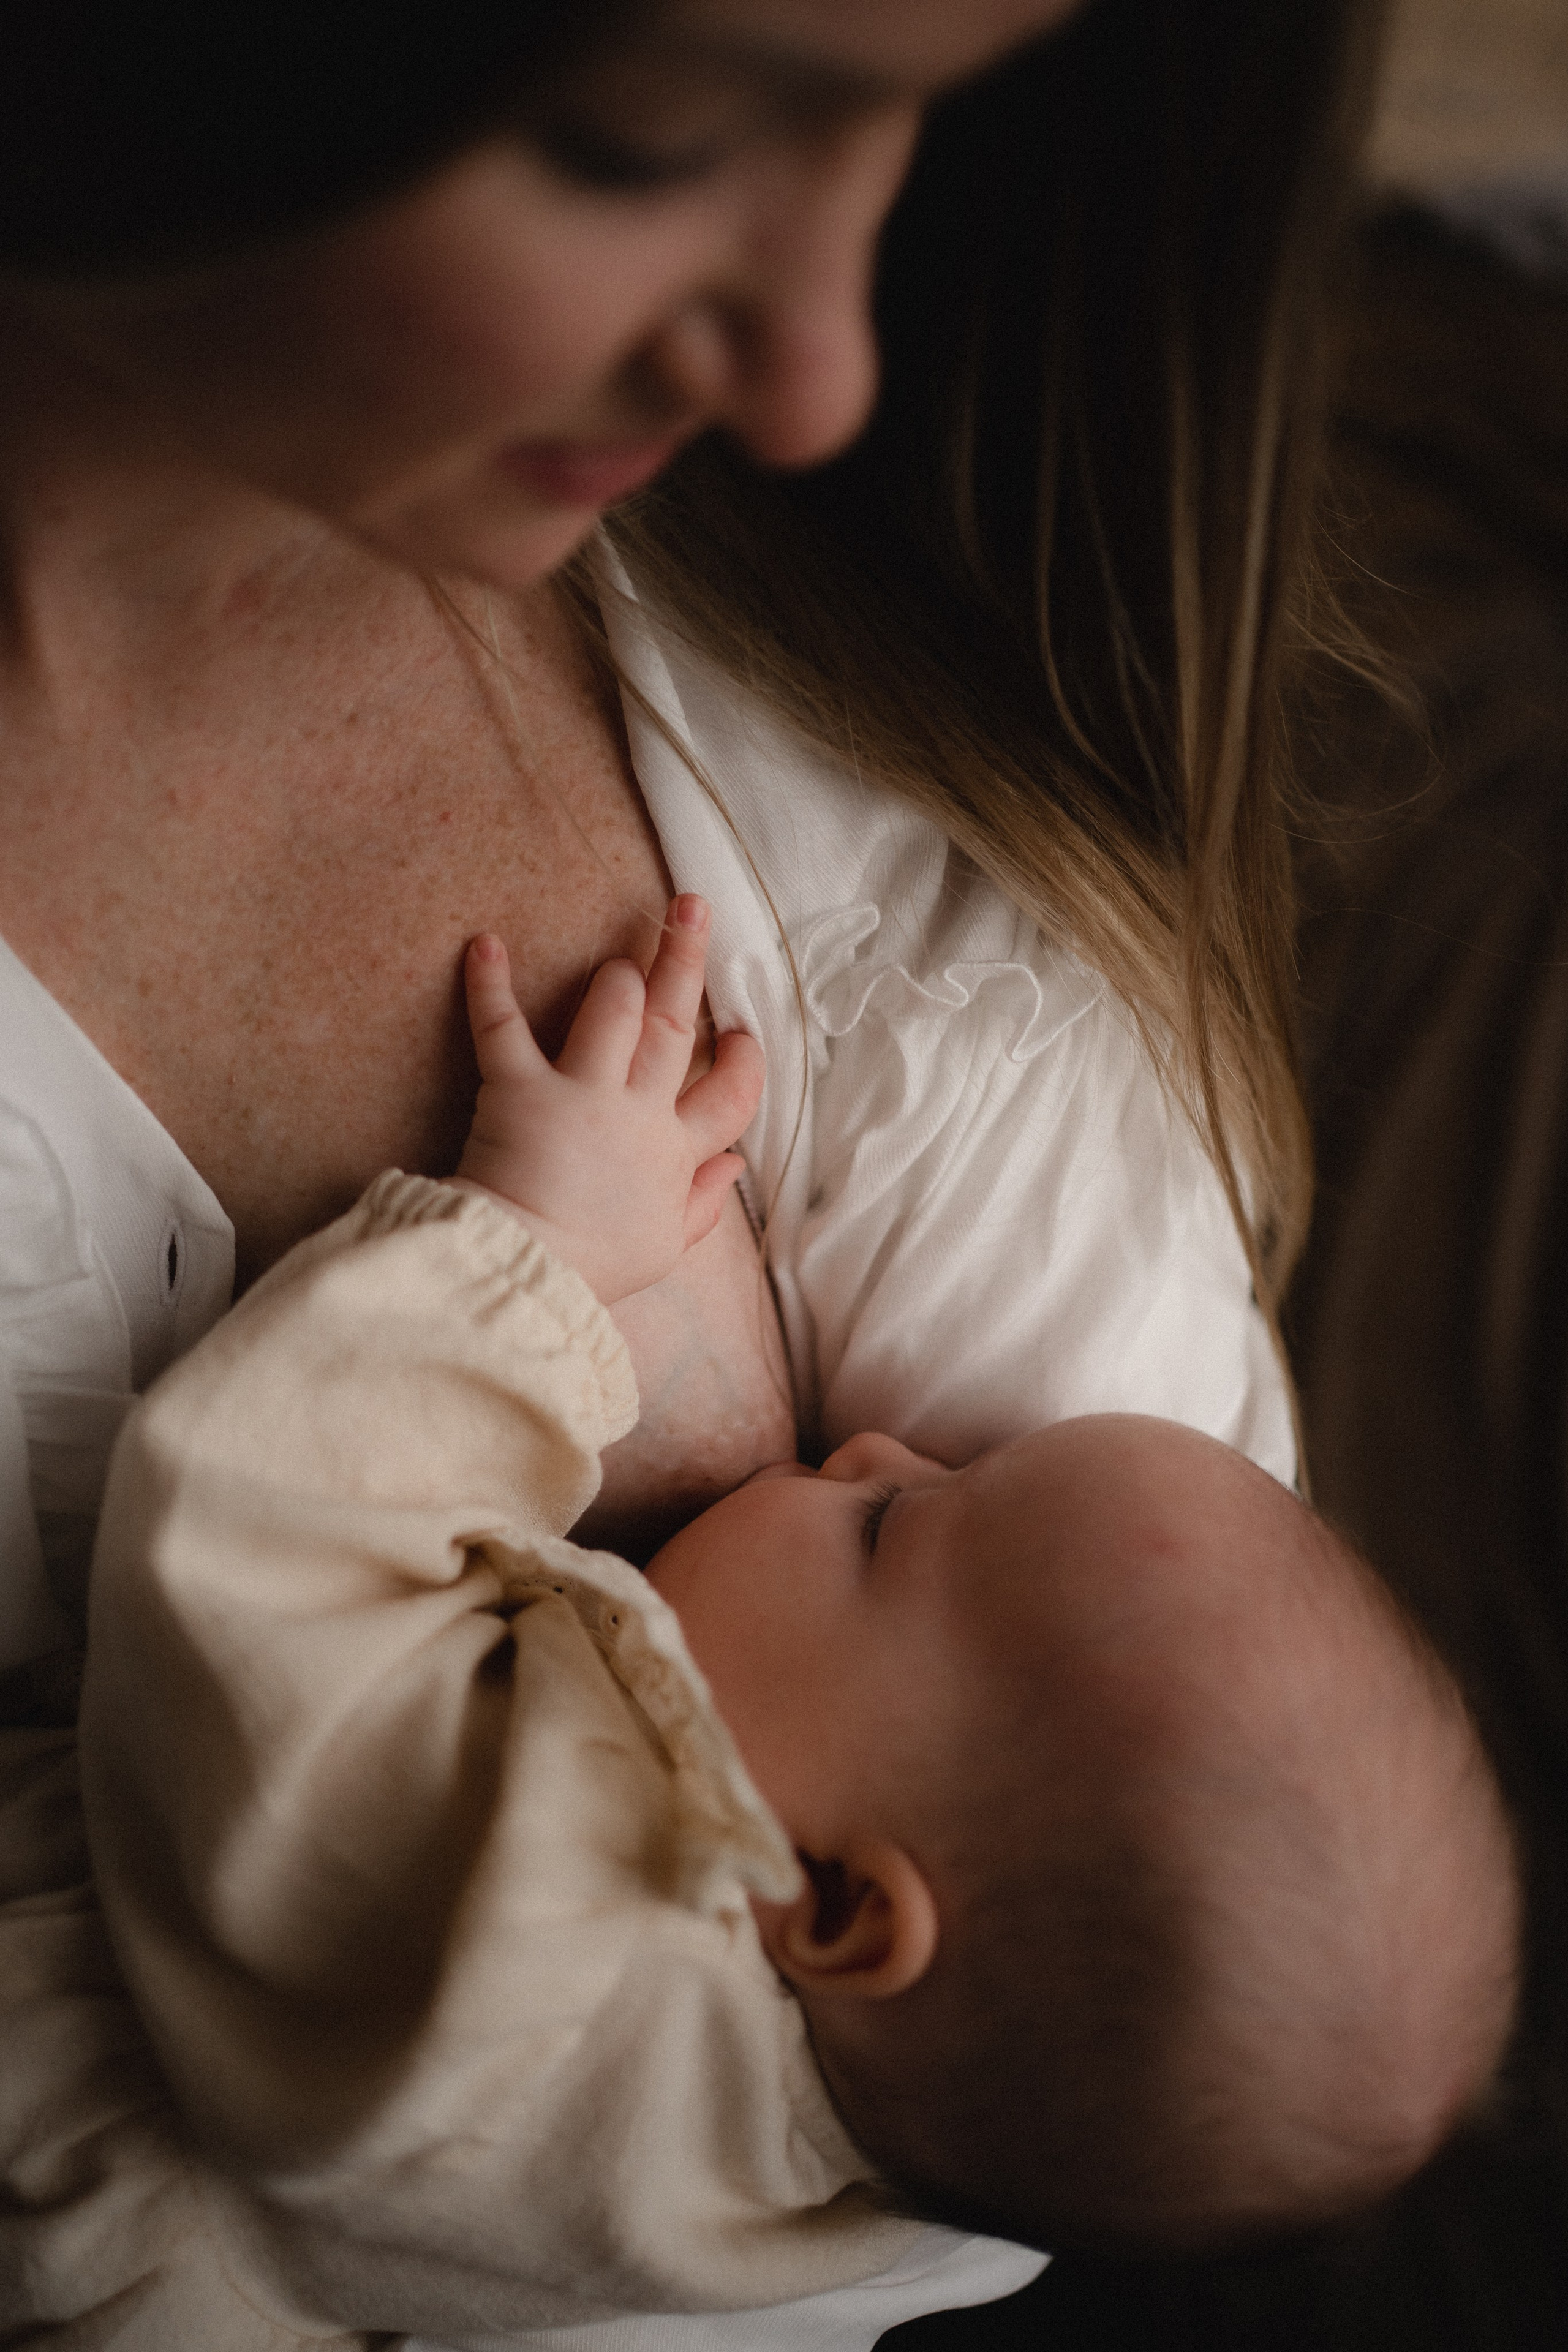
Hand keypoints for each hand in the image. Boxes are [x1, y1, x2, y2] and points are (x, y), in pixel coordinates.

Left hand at [452, 896, 764, 1303]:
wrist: (531, 1273)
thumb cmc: (594, 1266)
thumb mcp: (665, 1246)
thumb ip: (703, 1202)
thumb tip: (736, 1165)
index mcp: (674, 1150)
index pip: (729, 1095)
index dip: (739, 1062)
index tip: (738, 1035)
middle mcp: (637, 1109)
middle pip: (675, 1025)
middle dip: (687, 962)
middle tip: (693, 908)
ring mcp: (581, 1093)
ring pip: (613, 1009)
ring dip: (616, 978)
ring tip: (617, 962)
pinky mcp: (520, 1088)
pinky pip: (504, 1027)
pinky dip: (489, 986)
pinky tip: (483, 945)